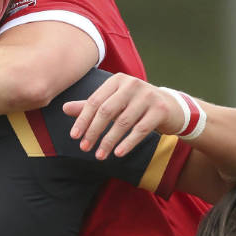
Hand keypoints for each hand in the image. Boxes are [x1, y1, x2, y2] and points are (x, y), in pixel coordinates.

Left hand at [62, 72, 184, 159]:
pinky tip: (118, 153)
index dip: (83, 120)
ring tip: (99, 155)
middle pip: (107, 111)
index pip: (95, 101)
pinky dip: (128, 143)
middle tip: (84, 148)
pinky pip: (140, 130)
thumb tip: (64, 108)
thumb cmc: (136, 105)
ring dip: (109, 141)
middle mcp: (132, 84)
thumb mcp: (114, 102)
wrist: (171, 107)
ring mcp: (147, 96)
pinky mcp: (160, 110)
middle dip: (94, 131)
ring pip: (123, 122)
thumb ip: (91, 106)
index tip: (74, 136)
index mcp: (117, 80)